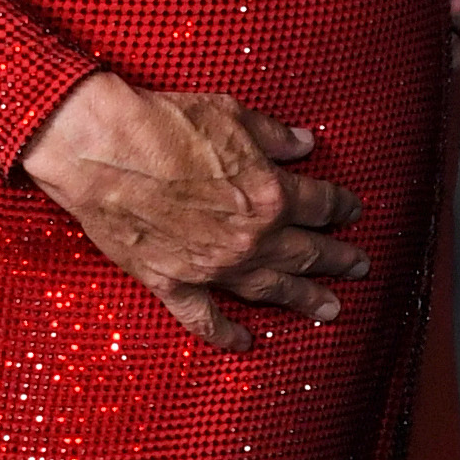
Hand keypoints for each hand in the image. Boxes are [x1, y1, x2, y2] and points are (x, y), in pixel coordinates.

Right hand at [18, 72, 365, 350]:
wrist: (99, 148)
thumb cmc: (162, 124)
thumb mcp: (230, 115)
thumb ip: (273, 136)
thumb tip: (305, 144)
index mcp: (269, 195)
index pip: (319, 203)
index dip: (340, 205)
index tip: (352, 210)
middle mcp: (250, 239)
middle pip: (306, 252)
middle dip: (338, 258)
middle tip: (360, 266)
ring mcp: (212, 267)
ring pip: (270, 289)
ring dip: (304, 299)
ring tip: (331, 308)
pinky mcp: (173, 282)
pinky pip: (205, 318)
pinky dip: (226, 334)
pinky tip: (245, 343)